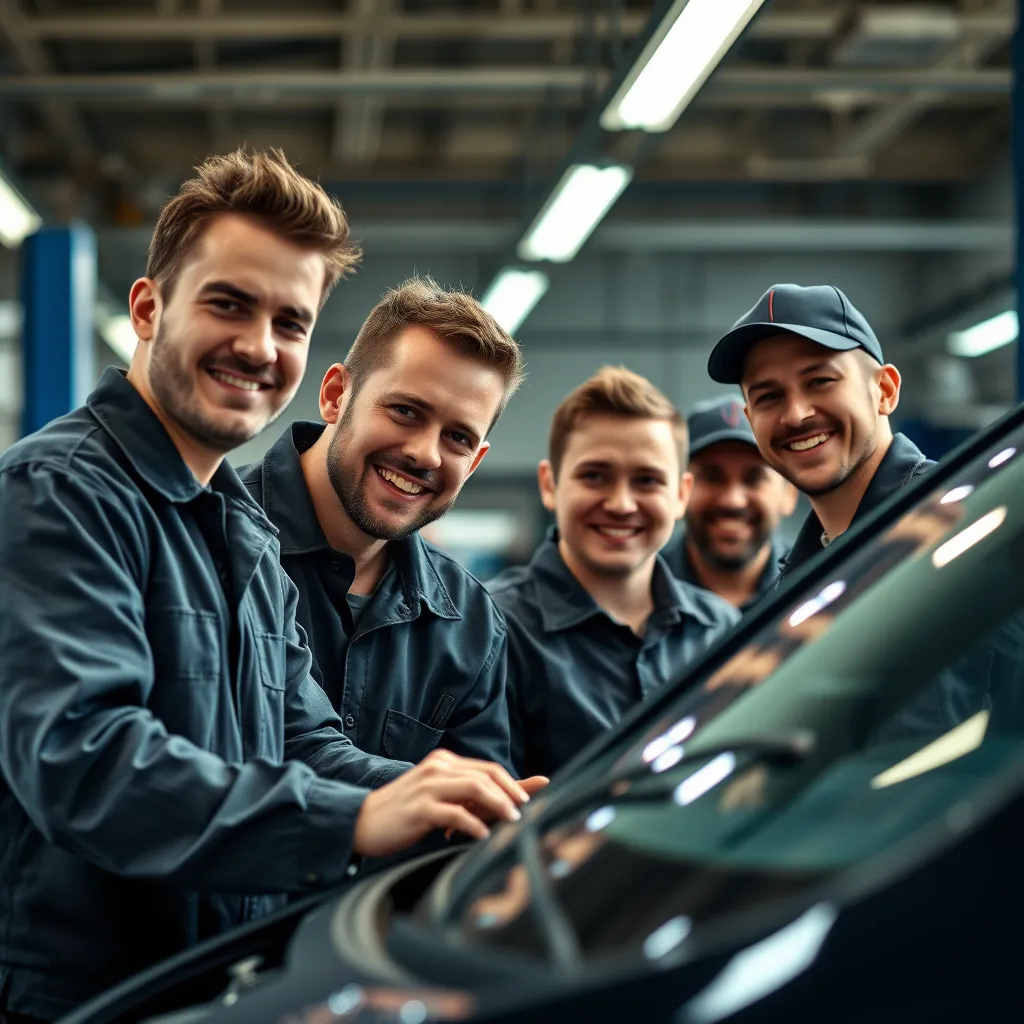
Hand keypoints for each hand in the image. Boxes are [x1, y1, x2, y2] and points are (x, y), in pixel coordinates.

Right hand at [352, 749, 547, 857]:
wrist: (363, 822)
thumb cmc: (405, 813)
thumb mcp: (439, 797)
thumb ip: (469, 796)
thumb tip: (508, 800)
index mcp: (444, 762)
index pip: (488, 768)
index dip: (513, 782)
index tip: (535, 796)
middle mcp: (438, 768)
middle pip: (486, 774)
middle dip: (512, 792)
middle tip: (526, 812)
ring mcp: (428, 786)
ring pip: (475, 788)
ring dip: (499, 805)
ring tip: (513, 821)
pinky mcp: (420, 808)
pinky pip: (455, 813)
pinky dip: (474, 824)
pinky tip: (483, 836)